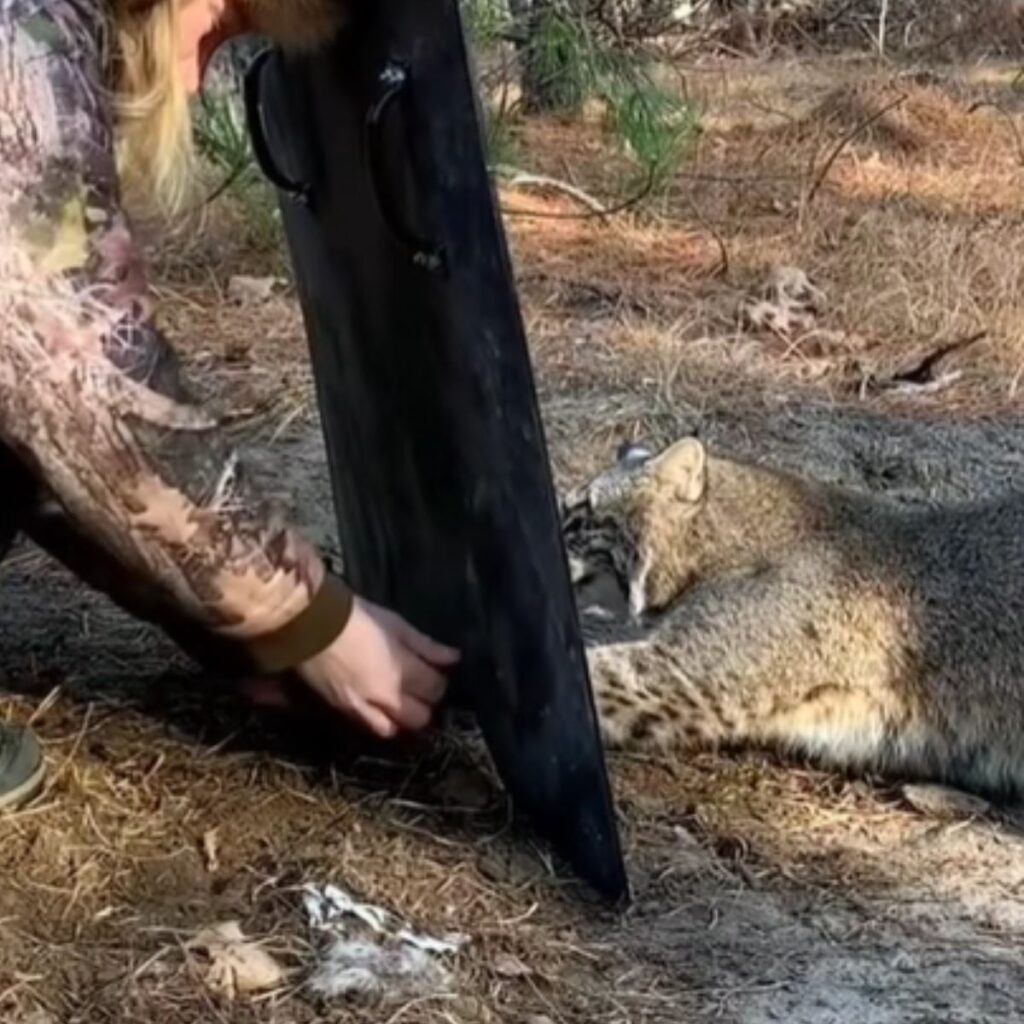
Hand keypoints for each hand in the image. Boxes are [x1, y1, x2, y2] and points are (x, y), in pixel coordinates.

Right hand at [295, 597, 459, 737]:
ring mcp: (362, 708)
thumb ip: (426, 646)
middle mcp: (385, 697)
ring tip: (403, 700)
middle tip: (423, 687)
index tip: (439, 671)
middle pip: (420, 717)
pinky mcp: (342, 711)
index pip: (435, 689)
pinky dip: (381, 721)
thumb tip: (453, 658)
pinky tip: (382, 707)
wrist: (309, 624)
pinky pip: (369, 727)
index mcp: (401, 672)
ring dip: (404, 718)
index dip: (441, 680)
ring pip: (395, 729)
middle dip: (426, 704)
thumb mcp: (395, 624)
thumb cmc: (355, 617)